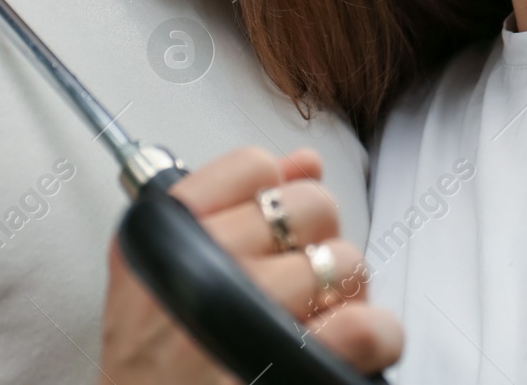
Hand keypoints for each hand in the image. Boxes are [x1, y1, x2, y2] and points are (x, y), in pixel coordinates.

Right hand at [100, 145, 402, 383]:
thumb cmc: (150, 365)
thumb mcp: (159, 274)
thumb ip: (226, 204)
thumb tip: (303, 162)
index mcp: (165, 239)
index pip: (252, 166)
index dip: (275, 197)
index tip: (268, 233)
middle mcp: (203, 271)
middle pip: (311, 205)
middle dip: (317, 242)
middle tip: (298, 282)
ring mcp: (246, 320)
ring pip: (343, 261)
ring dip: (343, 296)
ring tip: (313, 323)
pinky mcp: (287, 369)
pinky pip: (364, 327)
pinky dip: (375, 337)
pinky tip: (350, 349)